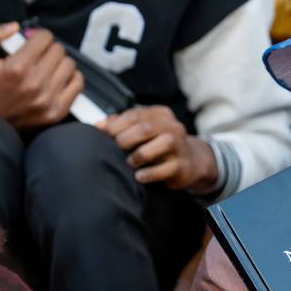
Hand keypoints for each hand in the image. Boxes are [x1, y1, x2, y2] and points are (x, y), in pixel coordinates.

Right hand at [0, 23, 83, 128]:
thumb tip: (14, 26)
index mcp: (16, 68)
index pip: (45, 38)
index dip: (38, 36)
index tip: (33, 42)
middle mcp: (35, 84)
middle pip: (58, 50)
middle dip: (48, 49)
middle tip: (38, 55)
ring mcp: (48, 99)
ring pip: (69, 65)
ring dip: (59, 62)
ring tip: (47, 66)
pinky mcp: (57, 111)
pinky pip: (77, 84)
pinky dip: (71, 78)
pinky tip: (57, 78)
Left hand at [98, 106, 218, 190]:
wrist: (190, 162)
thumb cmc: (160, 145)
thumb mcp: (144, 130)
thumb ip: (121, 125)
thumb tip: (99, 126)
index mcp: (161, 115)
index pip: (134, 115)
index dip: (115, 125)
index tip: (103, 135)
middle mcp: (173, 127)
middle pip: (145, 128)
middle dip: (125, 139)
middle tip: (114, 149)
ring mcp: (180, 147)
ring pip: (162, 144)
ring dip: (139, 155)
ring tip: (129, 162)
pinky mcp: (182, 166)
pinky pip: (165, 169)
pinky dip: (149, 173)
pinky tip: (139, 176)